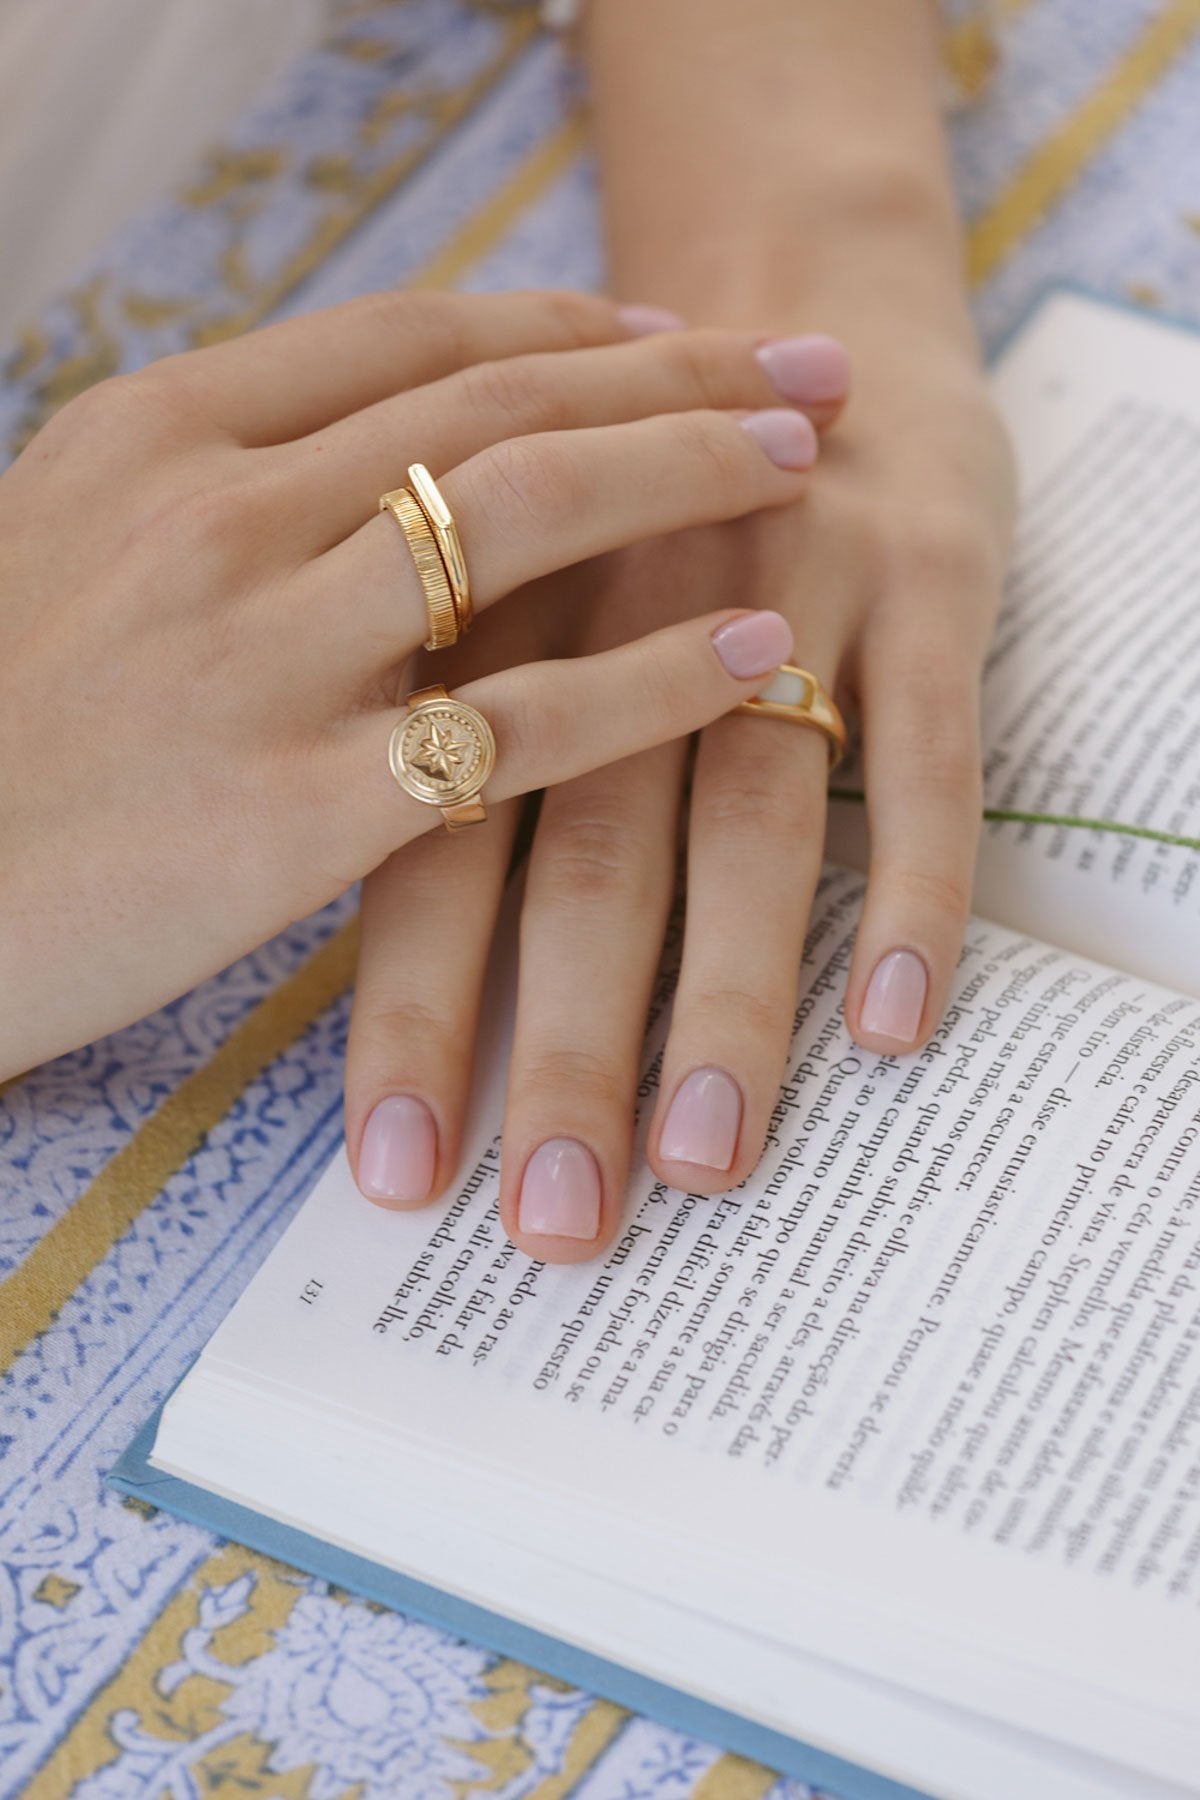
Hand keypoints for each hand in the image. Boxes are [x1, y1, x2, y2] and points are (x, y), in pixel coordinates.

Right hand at [0, 289, 827, 1078]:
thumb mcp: (63, 553)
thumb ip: (209, 491)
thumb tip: (364, 459)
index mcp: (154, 437)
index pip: (406, 339)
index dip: (564, 324)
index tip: (669, 331)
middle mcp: (217, 516)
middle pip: (496, 399)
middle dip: (673, 370)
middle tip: (801, 365)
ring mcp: (260, 657)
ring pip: (526, 515)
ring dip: (690, 473)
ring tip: (809, 462)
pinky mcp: (299, 808)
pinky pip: (521, 723)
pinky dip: (655, 677)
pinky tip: (754, 650)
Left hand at [344, 320, 1015, 1260]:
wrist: (801, 300)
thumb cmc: (632, 516)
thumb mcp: (519, 601)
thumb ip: (464, 761)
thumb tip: (432, 1010)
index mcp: (500, 626)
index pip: (436, 845)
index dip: (416, 1015)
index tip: (399, 1179)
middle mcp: (622, 612)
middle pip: (585, 855)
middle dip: (568, 1049)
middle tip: (555, 1222)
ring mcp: (785, 592)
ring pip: (752, 818)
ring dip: (728, 994)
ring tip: (708, 1158)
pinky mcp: (926, 585)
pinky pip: (931, 753)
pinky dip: (915, 885)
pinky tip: (899, 1023)